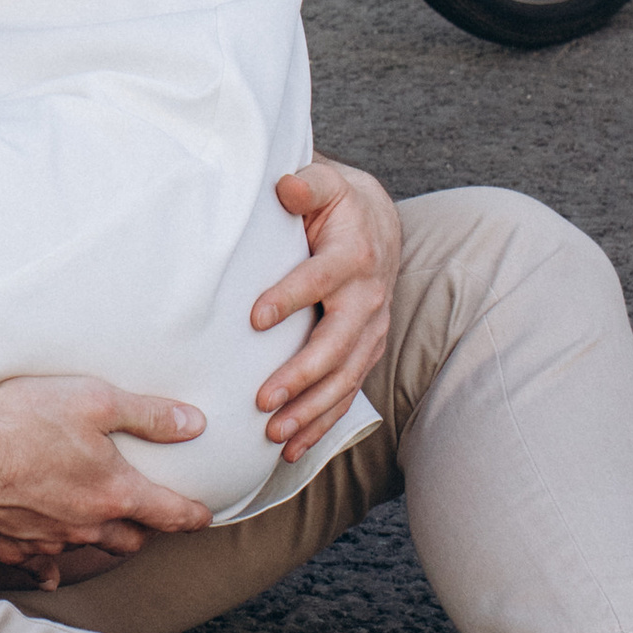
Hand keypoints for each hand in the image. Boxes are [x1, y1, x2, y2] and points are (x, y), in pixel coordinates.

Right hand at [0, 372, 211, 585]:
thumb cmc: (19, 416)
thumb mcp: (94, 399)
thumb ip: (149, 415)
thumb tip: (195, 425)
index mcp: (113, 493)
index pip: (169, 514)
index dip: (192, 515)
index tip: (202, 516)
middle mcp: (83, 526)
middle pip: (130, 541)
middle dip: (144, 530)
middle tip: (147, 514)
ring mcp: (45, 541)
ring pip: (85, 548)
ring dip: (96, 536)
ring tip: (96, 519)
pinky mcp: (7, 545)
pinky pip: (39, 562)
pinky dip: (50, 561)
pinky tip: (51, 562)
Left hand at [250, 156, 399, 459]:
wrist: (377, 225)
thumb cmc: (337, 204)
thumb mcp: (325, 184)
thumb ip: (306, 185)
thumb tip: (285, 186)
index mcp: (353, 255)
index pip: (320, 280)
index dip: (290, 297)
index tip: (255, 317)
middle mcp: (367, 298)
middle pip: (336, 344)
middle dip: (301, 375)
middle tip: (263, 400)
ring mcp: (369, 331)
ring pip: (344, 378)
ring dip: (310, 410)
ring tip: (274, 434)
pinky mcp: (363, 352)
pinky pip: (345, 393)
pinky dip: (321, 423)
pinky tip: (292, 448)